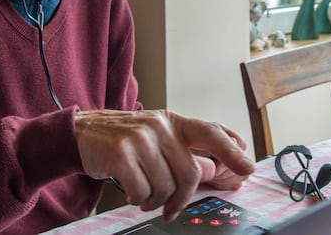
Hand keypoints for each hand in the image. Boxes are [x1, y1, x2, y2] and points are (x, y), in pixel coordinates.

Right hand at [75, 110, 254, 220]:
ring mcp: (140, 137)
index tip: (247, 167)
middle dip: (181, 199)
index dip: (231, 150)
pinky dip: (137, 199)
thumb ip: (183, 149)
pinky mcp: (121, 152)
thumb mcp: (157, 135)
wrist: (83, 132)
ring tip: (144, 195)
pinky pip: (141, 191)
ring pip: (165, 187)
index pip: (210, 131)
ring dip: (155, 201)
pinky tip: (131, 191)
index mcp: (173, 121)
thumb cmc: (125, 139)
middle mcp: (160, 125)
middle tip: (171, 210)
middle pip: (189, 173)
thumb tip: (214, 170)